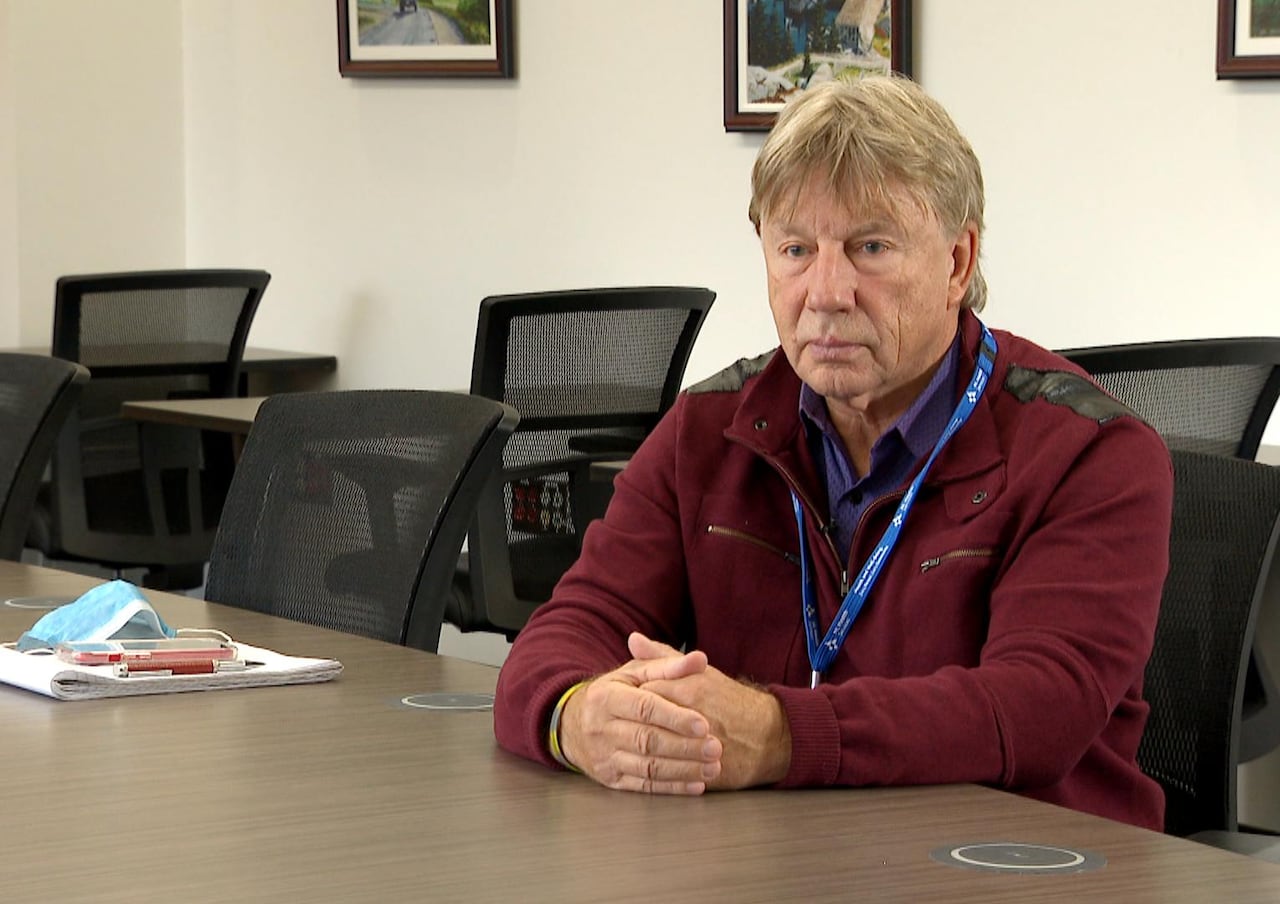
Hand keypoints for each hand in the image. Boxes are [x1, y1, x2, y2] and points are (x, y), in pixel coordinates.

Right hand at [558, 633, 723, 794]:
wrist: (572, 724)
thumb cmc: (614, 693)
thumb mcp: (634, 673)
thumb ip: (668, 665)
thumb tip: (700, 659)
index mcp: (607, 697)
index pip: (644, 708)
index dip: (675, 717)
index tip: (704, 724)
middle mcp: (601, 728)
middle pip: (647, 740)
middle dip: (684, 746)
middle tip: (715, 748)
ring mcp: (604, 756)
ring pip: (647, 767)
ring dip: (683, 770)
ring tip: (712, 768)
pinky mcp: (610, 779)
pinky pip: (644, 786)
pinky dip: (672, 787)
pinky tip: (696, 785)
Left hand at [633, 634, 790, 789]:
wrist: (769, 735)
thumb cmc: (729, 700)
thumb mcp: (699, 672)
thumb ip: (663, 657)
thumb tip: (633, 640)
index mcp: (689, 689)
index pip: (642, 695)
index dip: (629, 701)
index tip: (624, 705)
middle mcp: (693, 716)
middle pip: (644, 725)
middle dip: (631, 728)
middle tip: (625, 728)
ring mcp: (699, 746)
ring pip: (655, 753)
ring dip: (642, 753)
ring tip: (638, 748)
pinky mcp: (704, 771)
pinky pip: (671, 776)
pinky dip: (658, 774)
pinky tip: (652, 767)